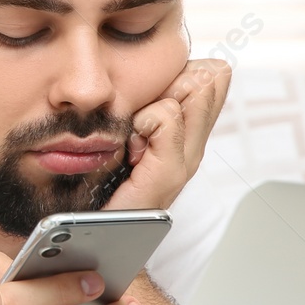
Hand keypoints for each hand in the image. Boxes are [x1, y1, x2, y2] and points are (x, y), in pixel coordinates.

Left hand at [104, 58, 231, 211]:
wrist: (91, 235)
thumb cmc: (99, 185)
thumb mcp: (123, 131)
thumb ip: (139, 104)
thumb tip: (154, 70)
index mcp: (185, 134)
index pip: (213, 75)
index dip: (182, 70)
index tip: (151, 97)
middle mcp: (193, 146)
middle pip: (210, 77)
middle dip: (172, 80)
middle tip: (142, 117)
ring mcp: (186, 161)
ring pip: (193, 89)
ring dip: (155, 102)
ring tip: (134, 136)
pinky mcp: (169, 174)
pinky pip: (166, 118)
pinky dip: (144, 122)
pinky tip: (130, 148)